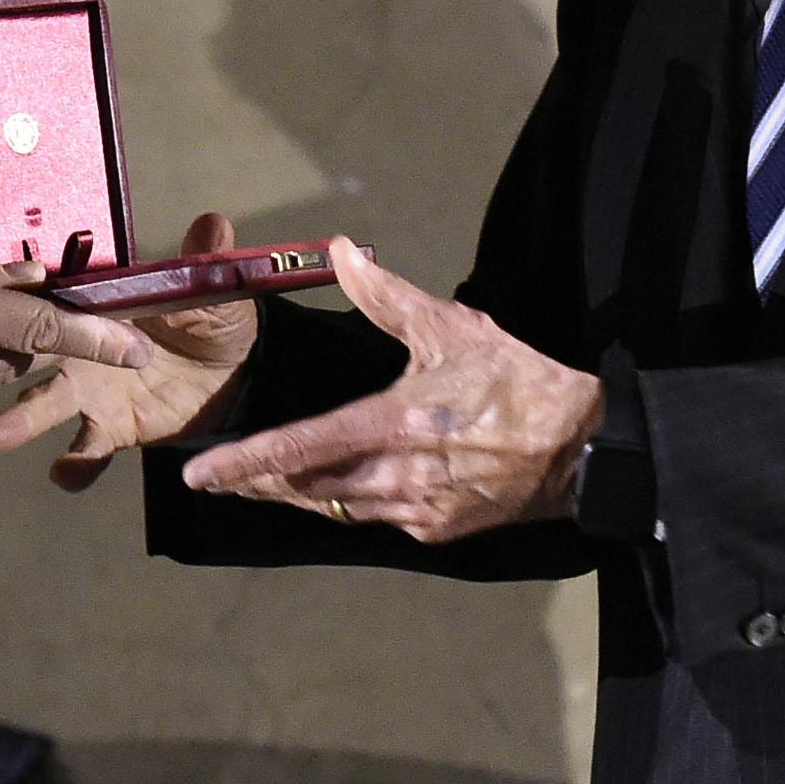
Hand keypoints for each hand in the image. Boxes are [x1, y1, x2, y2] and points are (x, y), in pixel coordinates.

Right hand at [0, 212, 258, 488]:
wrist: (237, 376)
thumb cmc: (214, 318)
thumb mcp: (213, 290)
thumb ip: (205, 262)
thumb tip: (214, 223)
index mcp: (101, 305)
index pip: (62, 297)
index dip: (34, 297)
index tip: (2, 297)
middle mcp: (83, 347)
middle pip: (37, 352)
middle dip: (4, 357)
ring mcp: (92, 391)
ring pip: (47, 404)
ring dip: (19, 420)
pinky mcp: (111, 429)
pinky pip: (87, 453)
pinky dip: (74, 466)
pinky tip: (64, 475)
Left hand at [178, 238, 602, 542]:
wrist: (585, 449)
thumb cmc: (518, 382)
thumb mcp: (454, 328)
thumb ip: (388, 296)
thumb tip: (341, 252)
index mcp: (391, 425)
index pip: (299, 449)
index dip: (243, 464)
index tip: (199, 476)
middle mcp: (395, 477)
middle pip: (305, 488)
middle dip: (259, 482)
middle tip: (221, 478)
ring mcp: (417, 510)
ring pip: (336, 508)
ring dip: (298, 496)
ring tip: (266, 483)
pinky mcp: (439, 531)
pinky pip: (376, 519)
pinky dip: (349, 503)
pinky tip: (339, 490)